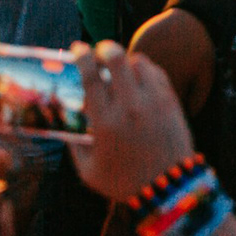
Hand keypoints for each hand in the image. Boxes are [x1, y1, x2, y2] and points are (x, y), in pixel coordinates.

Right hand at [68, 42, 198, 203]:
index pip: (91, 77)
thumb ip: (74, 147)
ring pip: (139, 62)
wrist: (169, 187)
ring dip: (127, 60)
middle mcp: (130, 106)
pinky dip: (145, 69)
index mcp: (106, 122)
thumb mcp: (88, 171)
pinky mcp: (171, 101)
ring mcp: (154, 101)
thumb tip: (64, 125)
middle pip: (117, 58)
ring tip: (120, 67)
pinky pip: (156, 72)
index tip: (77, 47)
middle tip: (99, 50)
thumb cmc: (124, 182)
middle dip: (105, 47)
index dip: (82, 56)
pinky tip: (138, 77)